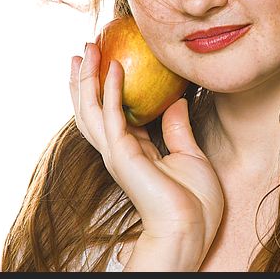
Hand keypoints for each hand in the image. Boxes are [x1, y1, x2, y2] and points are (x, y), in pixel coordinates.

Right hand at [69, 43, 223, 269]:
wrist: (191, 229)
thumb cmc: (195, 202)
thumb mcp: (190, 156)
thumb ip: (177, 129)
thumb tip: (176, 103)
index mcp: (134, 151)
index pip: (111, 113)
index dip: (104, 88)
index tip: (104, 61)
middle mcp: (119, 151)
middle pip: (92, 109)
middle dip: (84, 79)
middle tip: (84, 49)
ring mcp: (117, 153)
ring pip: (92, 109)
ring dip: (87, 78)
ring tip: (87, 50)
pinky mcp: (123, 155)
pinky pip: (112, 116)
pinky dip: (111, 90)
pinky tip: (113, 67)